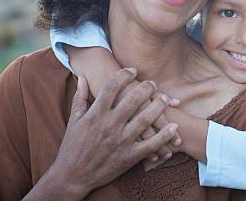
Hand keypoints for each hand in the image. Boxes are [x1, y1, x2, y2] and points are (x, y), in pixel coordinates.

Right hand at [44, 69, 178, 197]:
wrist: (71, 176)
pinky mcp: (129, 157)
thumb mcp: (74, 121)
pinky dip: (164, 135)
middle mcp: (109, 125)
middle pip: (132, 100)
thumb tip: (82, 78)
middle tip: (152, 83)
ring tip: (165, 98)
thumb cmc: (72, 147)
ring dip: (159, 106)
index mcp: (95, 114)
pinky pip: (151, 145)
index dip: (123, 75)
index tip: (132, 70)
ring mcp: (120, 141)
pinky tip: (174, 127)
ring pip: (145, 119)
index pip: (112, 87)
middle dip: (145, 88)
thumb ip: (79, 98)